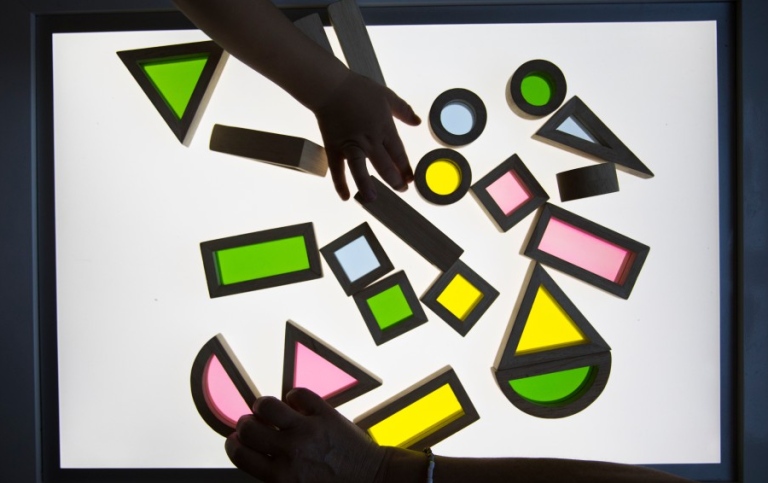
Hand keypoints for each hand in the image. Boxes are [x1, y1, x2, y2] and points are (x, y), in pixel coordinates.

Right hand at [226, 388, 386, 482]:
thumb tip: (257, 456)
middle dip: (245, 424)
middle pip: (248, 428)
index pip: (241, 454)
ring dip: (263, 405)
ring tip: (268, 409)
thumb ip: (276, 476)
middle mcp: (291, 452)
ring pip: (268, 405)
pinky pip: (299, 393)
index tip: (236, 440)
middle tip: (251, 424)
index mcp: (281, 477)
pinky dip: (294, 395)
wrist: (372, 480)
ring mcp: (308, 430)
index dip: (233, 444)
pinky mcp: (325, 413)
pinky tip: (296, 403)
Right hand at [312, 71, 421, 200]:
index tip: (411, 179)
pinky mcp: (333, 147)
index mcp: (384, 128)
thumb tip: (418, 122)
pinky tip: (345, 196)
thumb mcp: (387, 96)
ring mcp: (350, 145)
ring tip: (373, 199)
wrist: (331, 86)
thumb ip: (403, 110)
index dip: (406, 169)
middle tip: (401, 190)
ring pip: (360, 171)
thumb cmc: (359, 89)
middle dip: (395, 181)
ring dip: (368, 187)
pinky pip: (337, 169)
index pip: (399, 154)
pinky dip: (340, 184)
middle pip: (385, 166)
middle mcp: (369, 140)